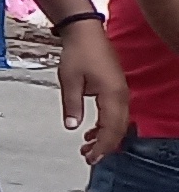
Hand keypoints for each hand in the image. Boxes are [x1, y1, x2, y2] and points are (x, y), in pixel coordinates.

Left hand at [59, 19, 129, 160]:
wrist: (86, 33)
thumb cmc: (78, 52)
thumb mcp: (69, 80)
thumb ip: (72, 105)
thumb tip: (72, 127)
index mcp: (112, 94)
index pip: (111, 128)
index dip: (102, 146)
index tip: (90, 158)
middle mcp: (121, 95)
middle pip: (118, 129)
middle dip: (105, 146)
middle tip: (88, 157)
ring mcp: (121, 92)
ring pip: (118, 122)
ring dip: (105, 136)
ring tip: (86, 147)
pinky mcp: (116, 89)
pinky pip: (115, 113)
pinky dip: (105, 125)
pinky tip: (90, 130)